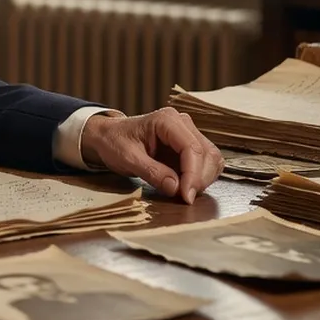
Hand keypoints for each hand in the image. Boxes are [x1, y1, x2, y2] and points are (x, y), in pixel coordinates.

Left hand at [80, 108, 222, 203]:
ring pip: (211, 159)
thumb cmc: (115, 142)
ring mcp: (188, 133)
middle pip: (207, 154)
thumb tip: (176, 188)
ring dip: (202, 180)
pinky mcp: (189, 146)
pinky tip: (185, 186)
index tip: (186, 196)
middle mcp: (182, 123)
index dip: (193, 174)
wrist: (109, 136)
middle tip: (184, 198)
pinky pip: (206, 163)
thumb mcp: (127, 158)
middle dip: (198, 179)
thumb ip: (152, 172)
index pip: (191, 148)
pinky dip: (200, 178)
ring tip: (183, 192)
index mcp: (166, 120)